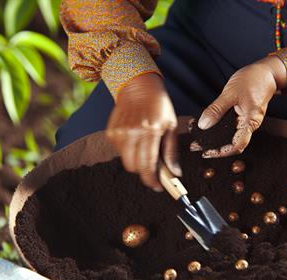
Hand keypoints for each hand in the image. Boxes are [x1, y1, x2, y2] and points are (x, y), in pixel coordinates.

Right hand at [106, 73, 179, 190]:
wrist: (138, 86)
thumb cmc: (158, 105)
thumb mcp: (171, 126)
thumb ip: (171, 152)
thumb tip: (175, 173)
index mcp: (150, 132)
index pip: (148, 166)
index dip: (153, 181)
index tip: (158, 186)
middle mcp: (132, 134)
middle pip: (134, 167)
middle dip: (145, 171)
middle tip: (154, 166)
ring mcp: (119, 133)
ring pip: (126, 161)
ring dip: (137, 161)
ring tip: (145, 148)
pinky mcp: (111, 132)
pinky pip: (120, 152)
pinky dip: (129, 151)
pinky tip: (136, 138)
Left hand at [194, 56, 286, 157]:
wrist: (266, 73)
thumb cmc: (253, 80)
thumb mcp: (231, 93)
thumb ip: (217, 109)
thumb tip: (203, 124)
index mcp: (250, 121)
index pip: (237, 145)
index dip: (222, 152)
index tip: (207, 153)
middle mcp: (249, 124)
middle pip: (231, 143)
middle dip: (213, 147)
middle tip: (195, 146)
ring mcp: (246, 121)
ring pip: (229, 136)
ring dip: (214, 139)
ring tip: (197, 139)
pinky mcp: (242, 116)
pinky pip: (229, 127)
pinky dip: (217, 129)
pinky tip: (205, 126)